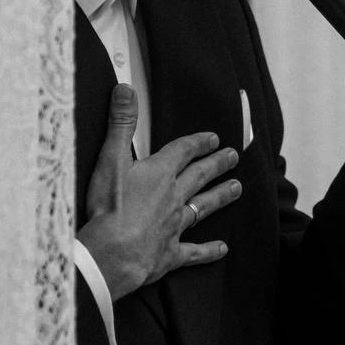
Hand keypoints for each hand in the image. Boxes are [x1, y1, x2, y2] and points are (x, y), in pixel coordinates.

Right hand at [78, 84, 241, 301]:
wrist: (111, 254)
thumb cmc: (108, 208)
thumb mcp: (110, 159)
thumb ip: (120, 124)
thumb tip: (125, 90)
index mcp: (159, 173)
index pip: (182, 151)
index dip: (197, 143)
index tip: (213, 138)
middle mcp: (172, 197)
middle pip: (199, 176)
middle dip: (216, 164)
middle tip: (233, 157)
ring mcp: (174, 226)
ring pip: (202, 207)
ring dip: (219, 197)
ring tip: (236, 188)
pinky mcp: (170, 254)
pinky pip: (194, 251)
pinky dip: (208, 250)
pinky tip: (223, 248)